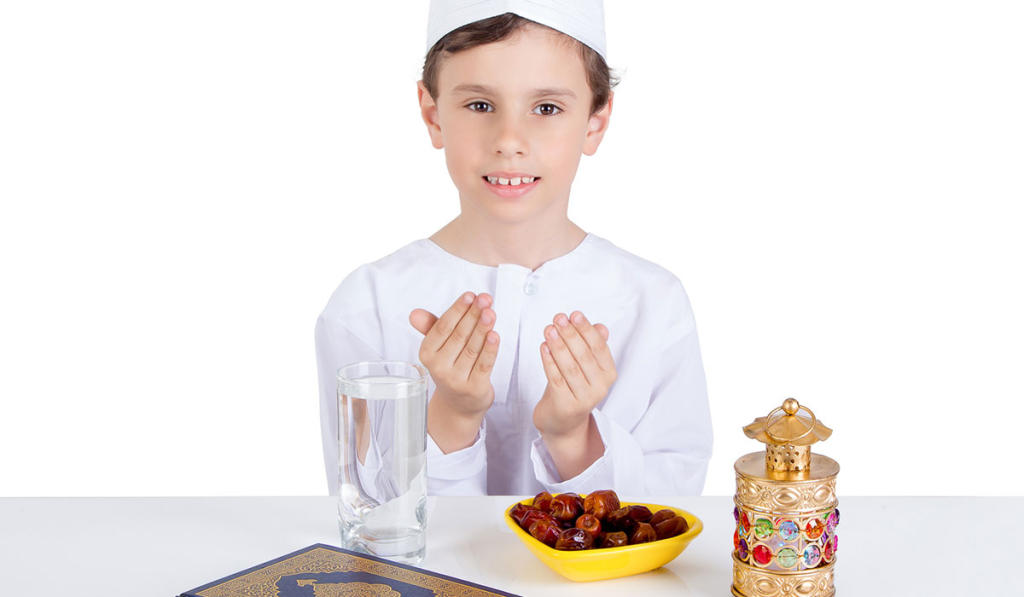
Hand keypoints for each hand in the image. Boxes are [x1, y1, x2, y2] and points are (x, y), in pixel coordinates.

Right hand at [410, 292, 499, 451]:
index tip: (470, 295)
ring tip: (491, 312)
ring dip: (482, 328)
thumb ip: (432, 327)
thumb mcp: (439, 347)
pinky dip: (490, 350)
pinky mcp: (474, 388)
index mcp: (427, 354)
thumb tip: (415, 313)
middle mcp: (439, 368)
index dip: (457, 310)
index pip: (442, 328)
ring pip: (472, 349)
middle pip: (459, 336)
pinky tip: (495, 335)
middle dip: (473, 315)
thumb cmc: (451, 366)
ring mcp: (456, 379)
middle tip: (485, 299)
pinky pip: (484, 365)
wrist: (460, 404)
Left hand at [533, 311, 614, 438]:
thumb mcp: (585, 366)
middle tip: (558, 318)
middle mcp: (600, 387)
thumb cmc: (573, 387)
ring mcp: (584, 398)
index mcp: (608, 374)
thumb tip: (601, 327)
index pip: (599, 347)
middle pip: (584, 356)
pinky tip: (543, 347)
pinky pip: (556, 379)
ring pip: (570, 367)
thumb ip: (592, 345)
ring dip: (558, 346)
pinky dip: (549, 362)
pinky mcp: (566, 405)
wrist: (562, 421)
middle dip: (570, 334)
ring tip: (548, 329)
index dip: (586, 329)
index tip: (574, 314)